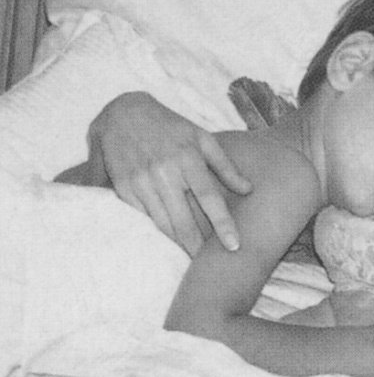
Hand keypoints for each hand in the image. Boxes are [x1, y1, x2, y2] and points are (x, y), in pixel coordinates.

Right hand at [87, 92, 251, 255]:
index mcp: (187, 158)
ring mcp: (141, 181)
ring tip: (194, 257)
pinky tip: (171, 242)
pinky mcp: (123, 188)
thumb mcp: (201, 137)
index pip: (209, 198)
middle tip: (210, 264)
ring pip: (164, 223)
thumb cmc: (170, 126)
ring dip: (179, 244)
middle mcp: (164, 171)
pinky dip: (159, 231)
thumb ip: (225, 165)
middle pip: (185, 220)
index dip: (223, 225)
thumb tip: (248, 190)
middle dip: (198, 246)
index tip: (235, 246)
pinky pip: (145, 218)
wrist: (122, 111)